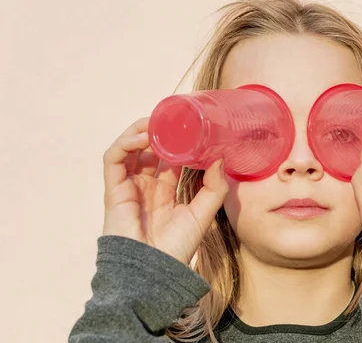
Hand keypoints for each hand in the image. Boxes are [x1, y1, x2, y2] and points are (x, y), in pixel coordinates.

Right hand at [102, 117, 228, 264]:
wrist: (154, 271)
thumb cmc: (177, 247)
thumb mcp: (203, 213)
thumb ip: (214, 187)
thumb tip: (221, 158)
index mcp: (165, 191)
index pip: (169, 157)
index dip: (176, 140)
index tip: (190, 125)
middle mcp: (145, 186)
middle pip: (147, 149)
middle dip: (158, 130)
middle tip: (172, 117)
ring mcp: (128, 187)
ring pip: (128, 149)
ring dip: (140, 131)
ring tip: (156, 122)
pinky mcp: (113, 190)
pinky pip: (113, 159)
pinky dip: (124, 143)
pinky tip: (142, 137)